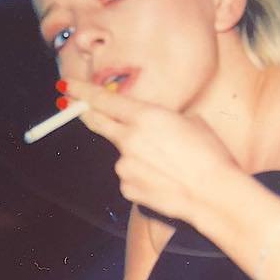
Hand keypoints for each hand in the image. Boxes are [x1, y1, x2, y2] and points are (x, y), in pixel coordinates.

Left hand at [60, 79, 238, 223]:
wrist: (213, 194)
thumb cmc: (209, 155)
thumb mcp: (190, 122)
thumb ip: (161, 120)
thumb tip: (153, 125)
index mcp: (145, 116)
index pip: (104, 100)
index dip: (82, 91)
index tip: (66, 86)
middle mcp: (128, 139)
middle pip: (98, 122)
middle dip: (83, 112)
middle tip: (70, 105)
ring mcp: (124, 165)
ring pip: (123, 154)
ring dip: (137, 156)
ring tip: (169, 164)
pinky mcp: (126, 187)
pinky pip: (130, 177)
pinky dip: (142, 176)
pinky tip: (164, 180)